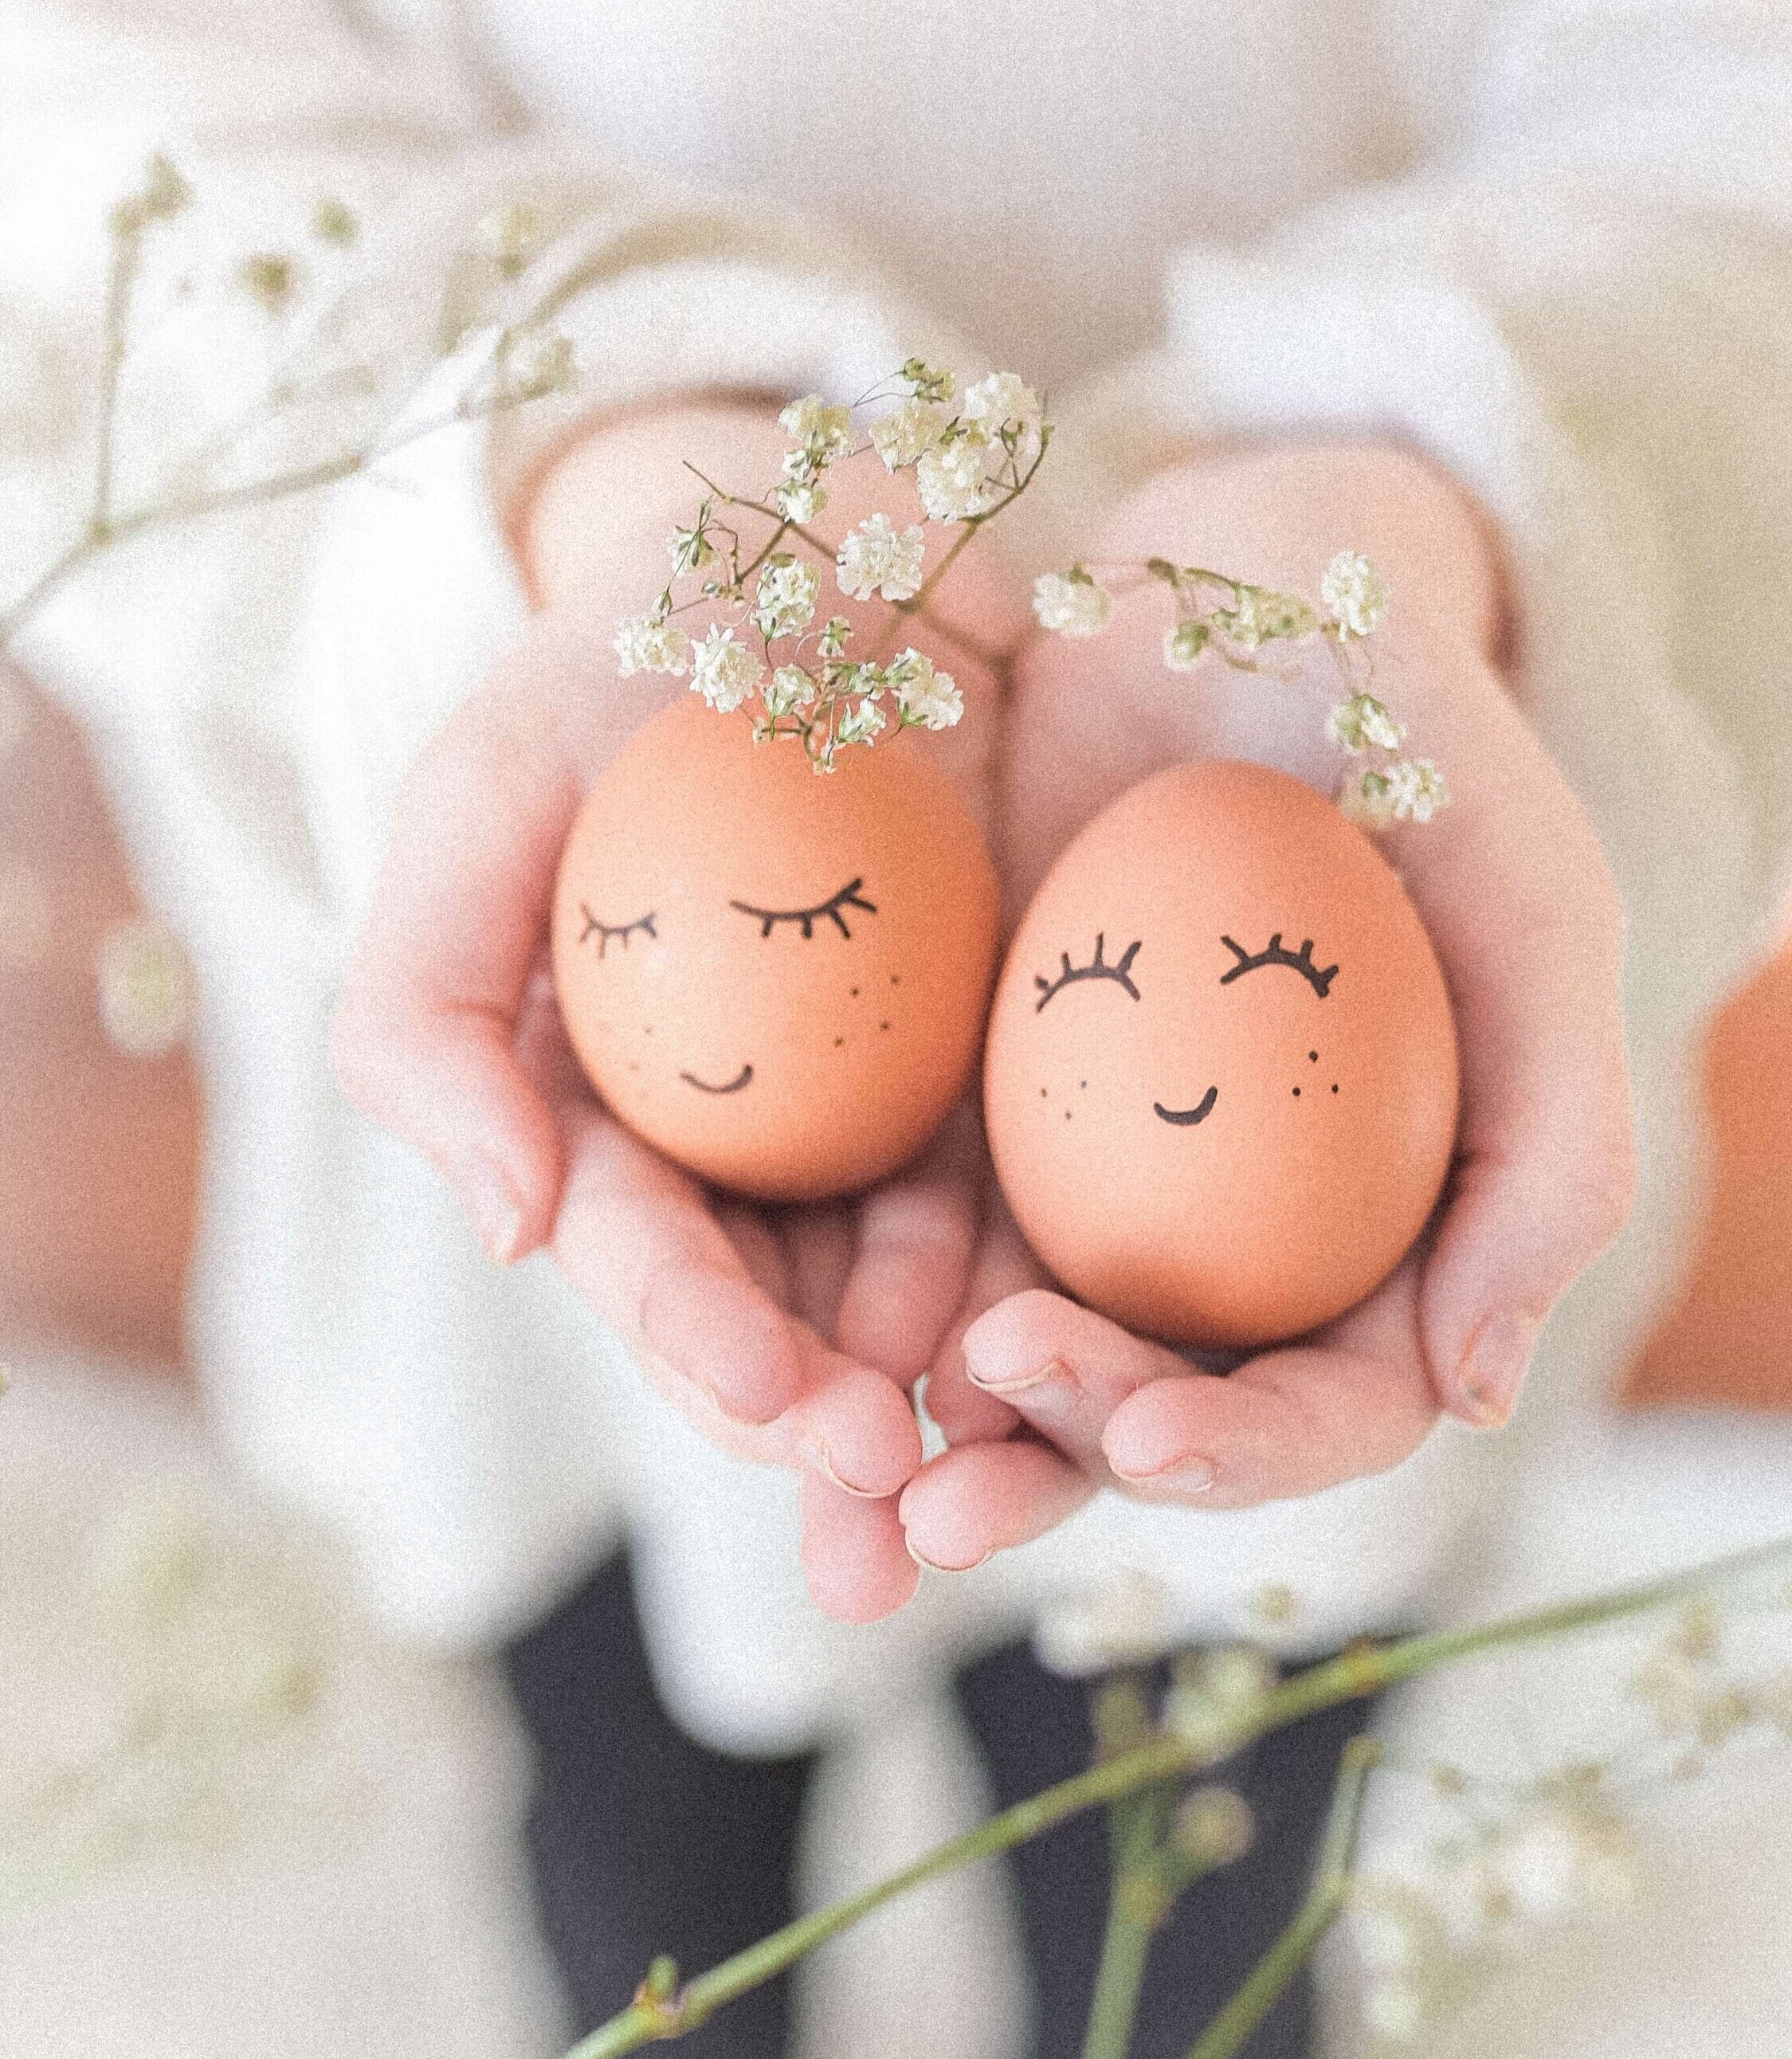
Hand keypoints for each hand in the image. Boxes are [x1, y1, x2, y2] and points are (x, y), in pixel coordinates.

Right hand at [331, 397, 1017, 1621]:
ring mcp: (877, 1123)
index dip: (695, 1337)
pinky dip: (1054, 1286)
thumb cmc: (630, 665)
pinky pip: (1034, 1203)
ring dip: (952, 1412)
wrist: (832, 552)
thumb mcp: (484, 795)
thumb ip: (430, 1010)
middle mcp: (734, 1148)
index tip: (777, 1392)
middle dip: (824, 1433)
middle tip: (898, 1506)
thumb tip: (503, 1232)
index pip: (639, 1253)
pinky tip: (1093, 1346)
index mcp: (593, 1110)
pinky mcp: (1004, 1080)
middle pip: (776, 1322)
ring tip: (1006, 1480)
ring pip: (911, 1307)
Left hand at [901, 437, 1635, 1569]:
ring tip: (849, 1485)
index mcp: (1395, 1239)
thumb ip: (1552, 1153)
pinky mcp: (979, 1109)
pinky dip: (862, 1303)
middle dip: (1056, 1473)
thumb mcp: (1535, 921)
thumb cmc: (1425, 752)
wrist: (1244, 594)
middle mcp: (1247, 1242)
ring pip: (1022, 1353)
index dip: (1252, 1451)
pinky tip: (799, 1341)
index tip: (1151, 1435)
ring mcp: (1104, 1182)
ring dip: (938, 1438)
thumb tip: (1476, 1397)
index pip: (1336, 1400)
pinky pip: (913, 1229)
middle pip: (1157, 1408)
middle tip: (944, 1494)